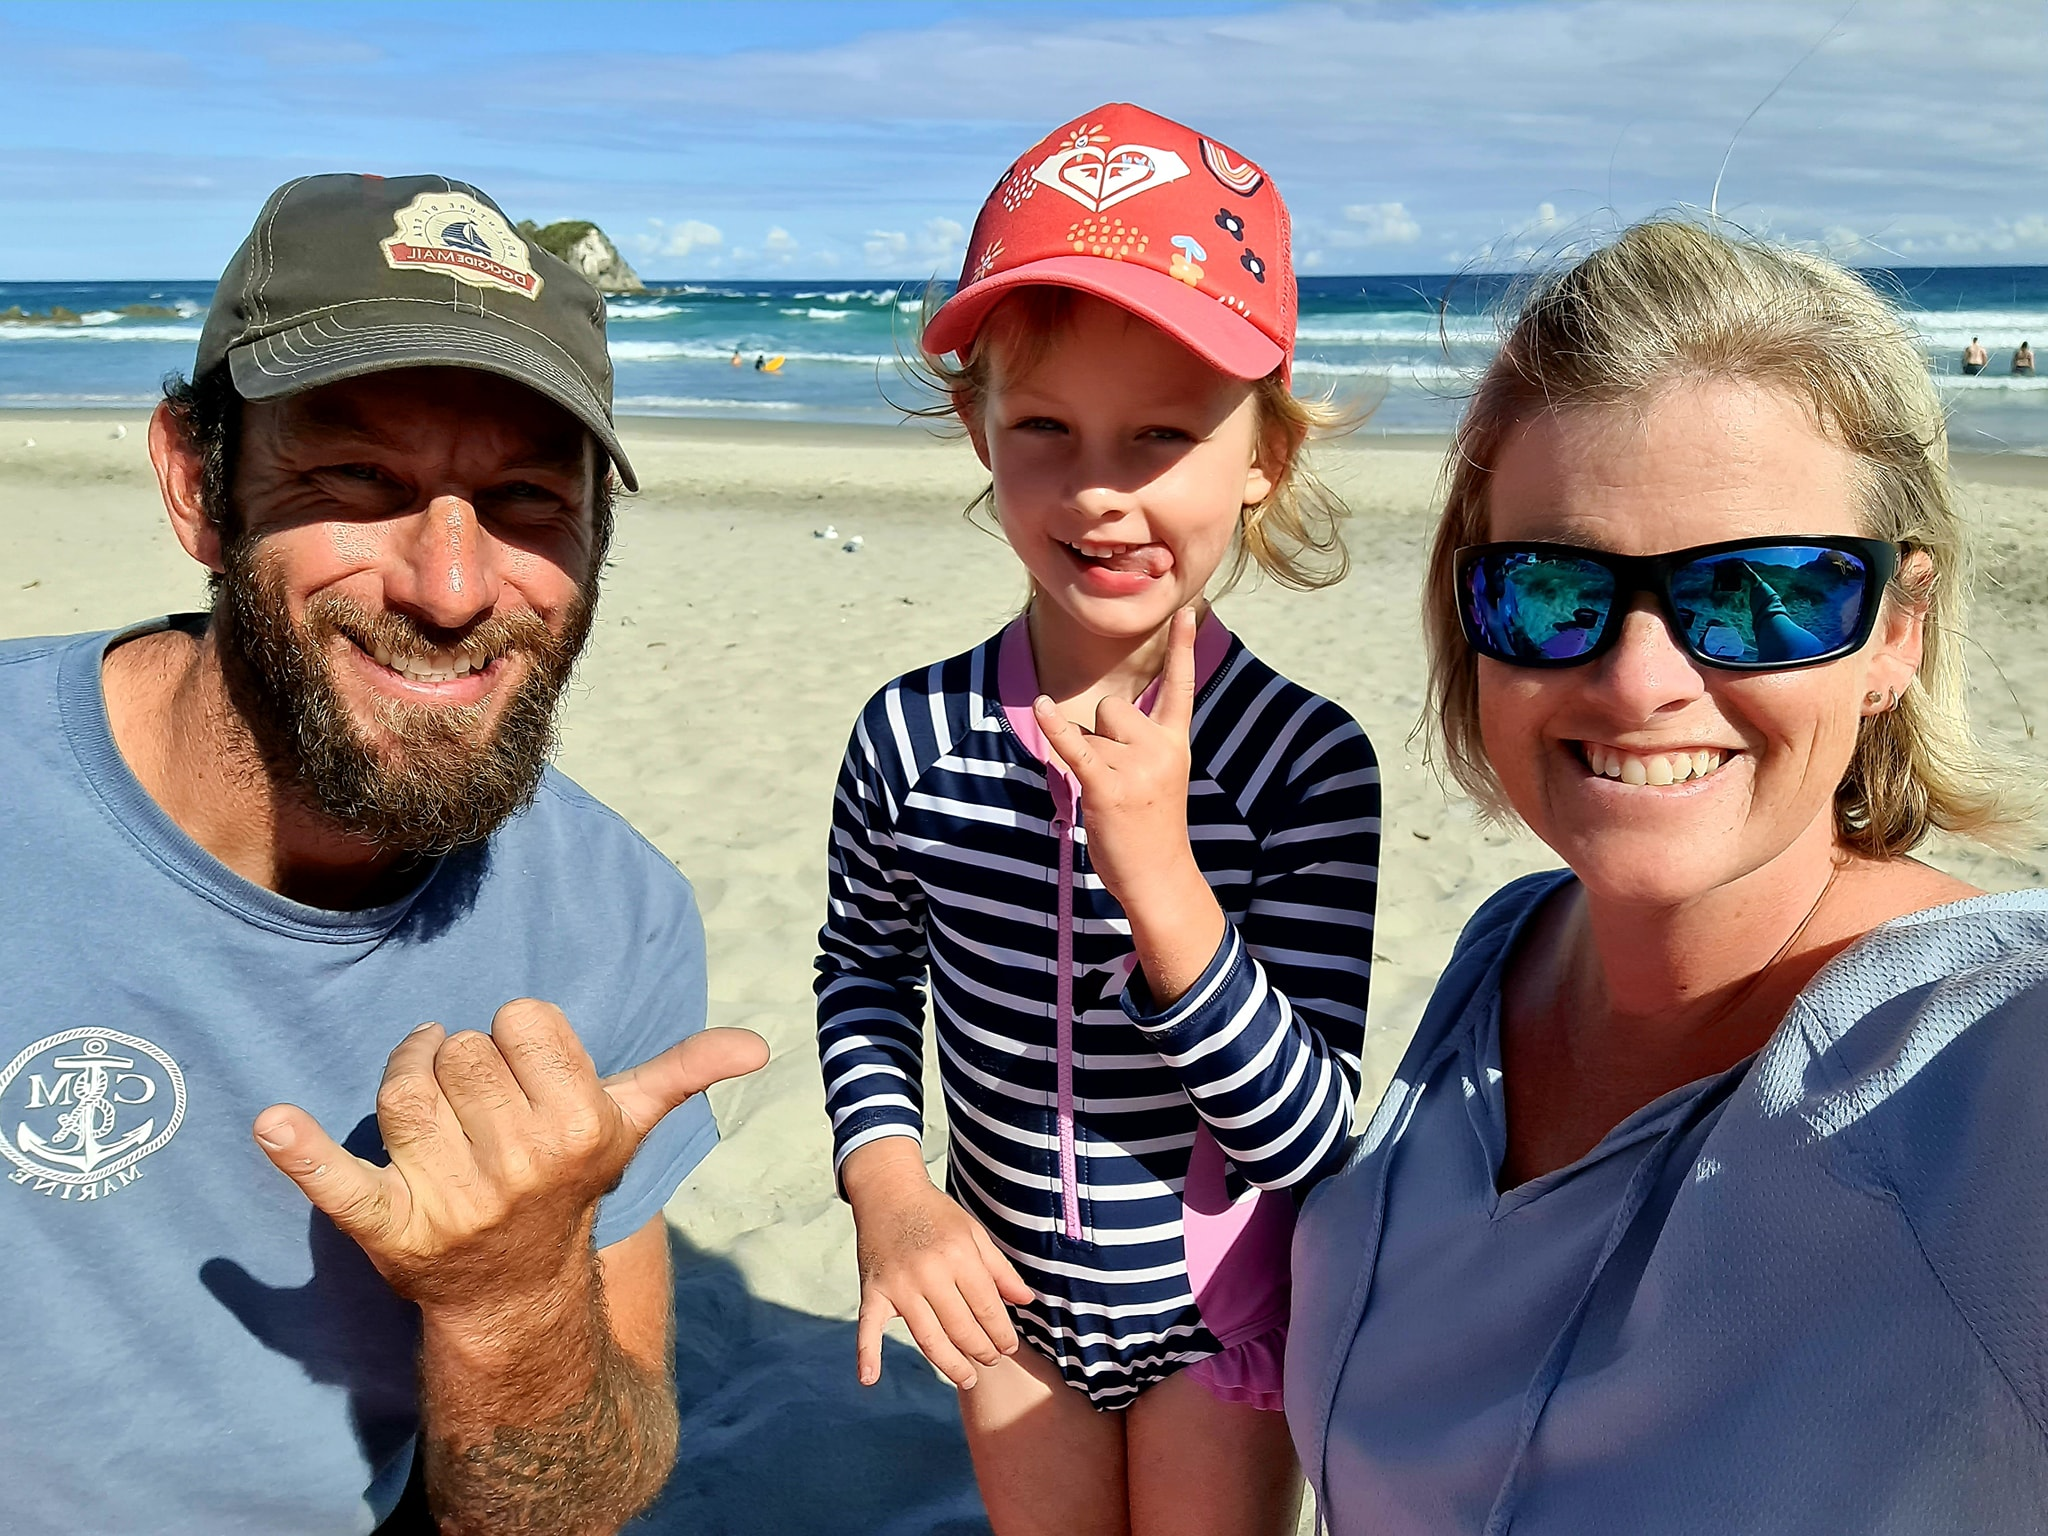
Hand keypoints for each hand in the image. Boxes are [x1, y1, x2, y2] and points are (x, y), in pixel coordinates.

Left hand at [252, 999, 768, 1320]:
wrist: (516, 1293)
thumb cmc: (568, 1185)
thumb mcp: (628, 1130)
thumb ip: (684, 1074)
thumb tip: (759, 1043)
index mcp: (581, 1127)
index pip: (522, 1019)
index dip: (518, 1039)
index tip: (526, 1079)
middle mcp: (522, 1164)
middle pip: (461, 1048)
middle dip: (462, 1061)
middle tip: (476, 1104)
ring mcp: (454, 1198)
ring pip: (405, 1085)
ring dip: (405, 1080)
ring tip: (425, 1106)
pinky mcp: (388, 1228)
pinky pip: (341, 1182)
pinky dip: (301, 1153)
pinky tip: (272, 1123)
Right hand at [842, 1138, 1034, 1389]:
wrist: (888, 1191)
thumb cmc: (936, 1214)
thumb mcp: (973, 1233)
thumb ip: (1000, 1270)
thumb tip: (1027, 1302)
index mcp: (958, 1255)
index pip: (987, 1307)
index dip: (1002, 1332)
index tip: (1010, 1346)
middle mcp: (929, 1272)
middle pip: (961, 1327)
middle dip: (981, 1350)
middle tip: (992, 1361)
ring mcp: (898, 1284)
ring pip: (928, 1337)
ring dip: (950, 1364)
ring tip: (967, 1378)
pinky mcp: (872, 1291)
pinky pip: (867, 1327)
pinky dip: (866, 1354)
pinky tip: (869, 1379)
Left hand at [1032, 607, 1225, 1003]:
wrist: (1160, 876)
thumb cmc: (1153, 828)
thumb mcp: (1161, 776)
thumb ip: (1142, 743)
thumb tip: (1102, 719)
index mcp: (1175, 743)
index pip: (1180, 685)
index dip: (1181, 647)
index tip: (1185, 608)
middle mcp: (1159, 748)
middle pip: (1112, 707)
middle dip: (1102, 733)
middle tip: (1118, 778)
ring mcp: (1134, 768)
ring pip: (1091, 729)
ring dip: (1087, 755)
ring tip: (1108, 793)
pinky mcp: (1106, 787)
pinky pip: (1073, 746)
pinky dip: (1054, 728)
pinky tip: (1041, 707)